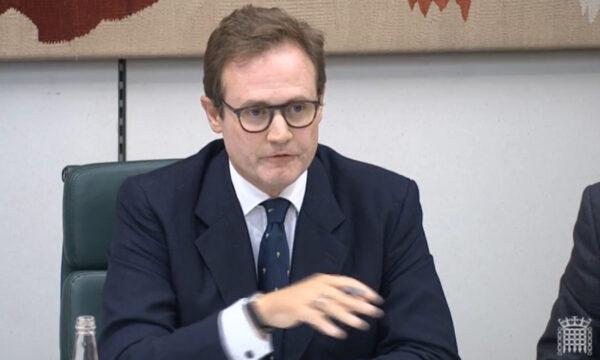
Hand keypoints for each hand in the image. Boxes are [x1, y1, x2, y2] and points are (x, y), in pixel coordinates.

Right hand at [253, 273, 383, 338]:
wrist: (272, 305)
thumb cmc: (299, 301)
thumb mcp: (320, 296)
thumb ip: (338, 298)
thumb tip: (361, 303)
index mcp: (324, 279)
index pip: (347, 282)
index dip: (363, 290)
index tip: (376, 299)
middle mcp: (317, 285)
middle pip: (342, 295)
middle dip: (360, 304)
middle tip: (375, 312)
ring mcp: (307, 297)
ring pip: (331, 306)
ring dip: (347, 316)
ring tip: (360, 325)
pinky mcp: (299, 309)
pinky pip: (316, 318)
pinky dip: (327, 326)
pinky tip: (338, 333)